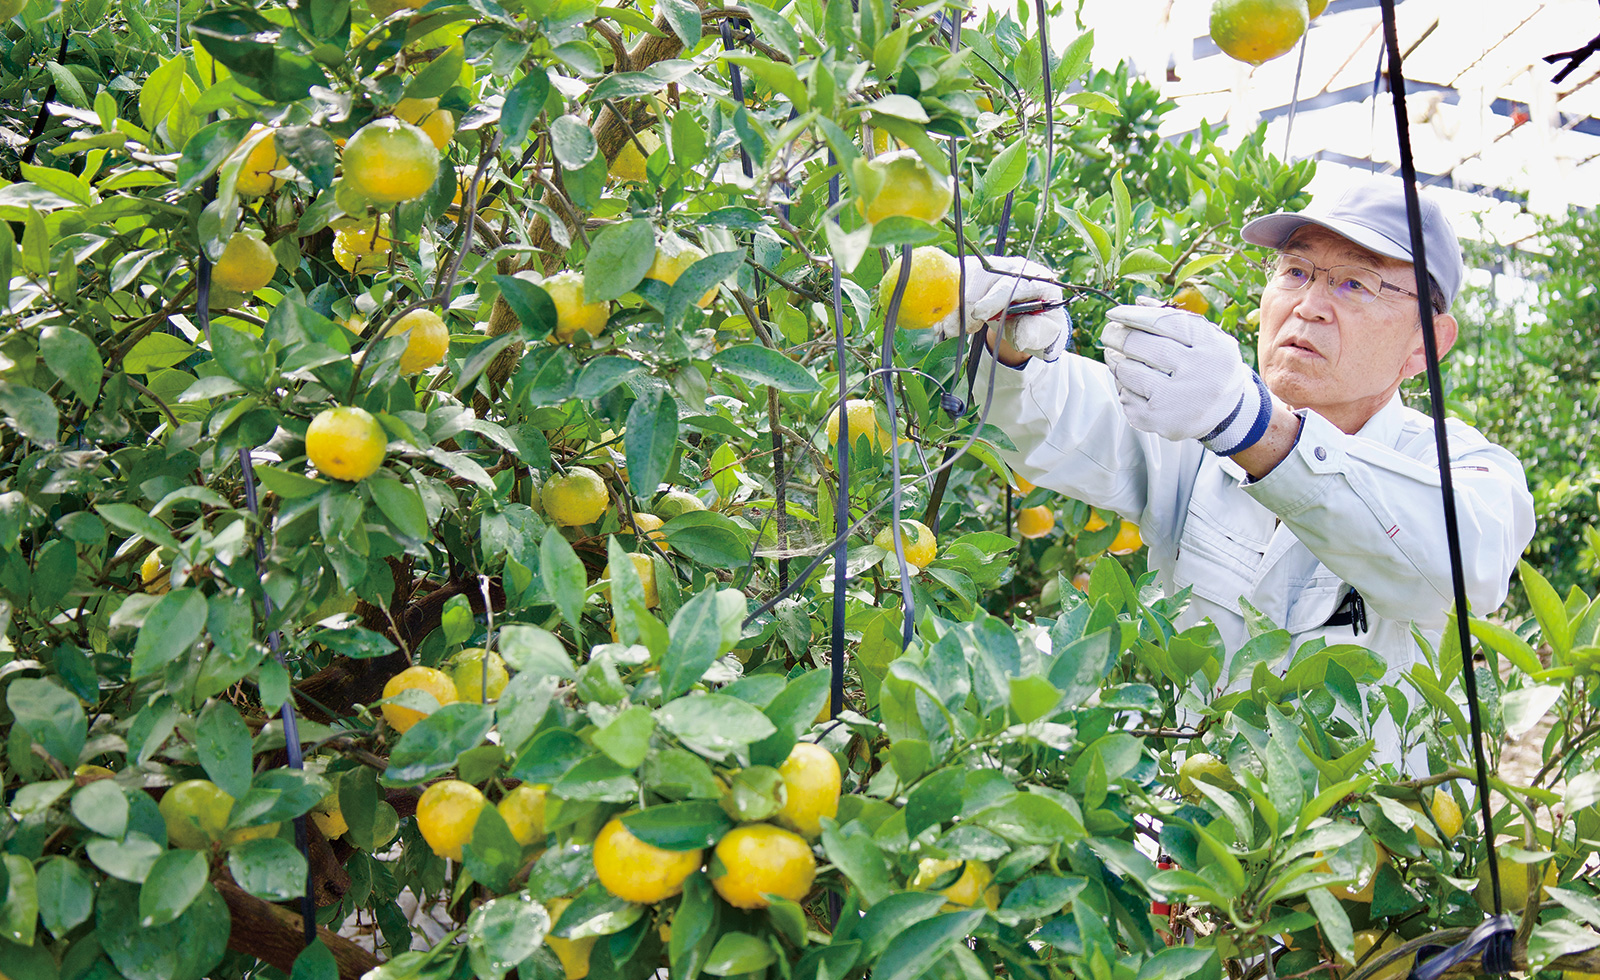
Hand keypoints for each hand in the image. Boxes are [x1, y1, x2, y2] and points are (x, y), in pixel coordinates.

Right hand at [933, 255, 1068, 360]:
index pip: (1012, 284)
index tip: (978, 314)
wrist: (1027, 316)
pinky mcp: (975, 269)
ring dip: (954, 302)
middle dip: (966, 302)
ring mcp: (992, 265)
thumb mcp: (1043, 333)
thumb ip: (1032, 334)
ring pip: (965, 275)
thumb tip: (1019, 339)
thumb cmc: (1037, 324)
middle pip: (983, 275)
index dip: (993, 298)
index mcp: (1036, 279)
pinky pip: (955, 277)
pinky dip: (946, 298)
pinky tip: (945, 318)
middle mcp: (1013, 267)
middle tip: (956, 329)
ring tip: (952, 327)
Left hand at [1100, 303, 1274, 455]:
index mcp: (1211, 345)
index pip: (1162, 322)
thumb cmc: (1209, 367)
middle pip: (1139, 345)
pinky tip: (1128, 383)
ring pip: (1127, 371)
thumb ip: (1174, 319)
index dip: (1132, 315)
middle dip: (1116, 335)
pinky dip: (1122, 386)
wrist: (1228, 414)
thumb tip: (1138, 302)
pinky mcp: (1160, 420)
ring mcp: (1177, 399)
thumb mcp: (1205, 340)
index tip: (1114, 312)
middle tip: (1108, 332)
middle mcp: (1197, 372)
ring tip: (1114, 355)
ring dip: (1115, 361)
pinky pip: (1126, 396)